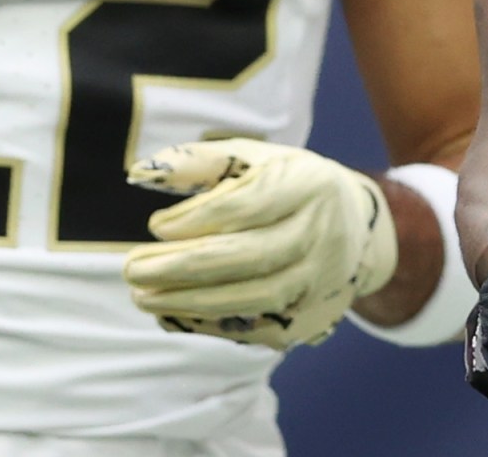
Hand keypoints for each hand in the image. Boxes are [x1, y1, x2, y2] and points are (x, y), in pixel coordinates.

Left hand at [122, 138, 396, 349]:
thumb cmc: (287, 184)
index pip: (249, 204)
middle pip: (250, 256)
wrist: (355, 228)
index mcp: (309, 184)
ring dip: (191, 302)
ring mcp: (320, 280)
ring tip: (144, 296)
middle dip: (183, 267)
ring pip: (254, 297)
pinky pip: (257, 328)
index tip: (154, 226)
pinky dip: (211, 323)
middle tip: (132, 270)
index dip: (197, 218)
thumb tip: (139, 173)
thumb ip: (199, 161)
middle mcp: (321, 233)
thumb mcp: (254, 158)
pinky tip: (173, 312)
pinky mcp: (312, 317)